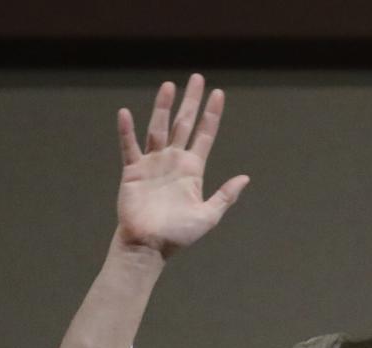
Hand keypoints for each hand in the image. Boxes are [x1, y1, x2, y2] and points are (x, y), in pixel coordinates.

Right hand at [114, 73, 248, 257]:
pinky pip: (129, 146)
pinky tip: (126, 113)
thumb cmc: (179, 234)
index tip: (219, 93)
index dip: (212, 114)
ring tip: (169, 85)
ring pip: (158, 128)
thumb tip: (245, 178)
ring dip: (163, 107)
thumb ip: (225, 195)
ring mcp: (153, 163)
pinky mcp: (132, 171)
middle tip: (197, 78)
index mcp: (193, 169)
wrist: (150, 246)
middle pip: (183, 123)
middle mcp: (173, 161)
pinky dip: (127, 131)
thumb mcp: (208, 215)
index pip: (205, 134)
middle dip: (191, 101)